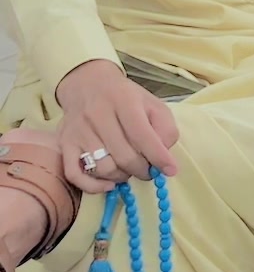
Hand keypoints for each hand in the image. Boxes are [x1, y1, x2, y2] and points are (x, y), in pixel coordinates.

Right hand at [55, 60, 179, 193]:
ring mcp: (78, 131)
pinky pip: (75, 175)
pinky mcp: (64, 144)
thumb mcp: (152, 104)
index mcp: (123, 100)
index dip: (158, 157)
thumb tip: (163, 157)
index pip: (142, 135)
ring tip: (129, 169)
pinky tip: (109, 184)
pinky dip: (93, 186)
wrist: (87, 84)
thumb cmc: (125, 98)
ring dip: (123, 176)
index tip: (170, 170)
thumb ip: (165, 128)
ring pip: (104, 168)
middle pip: (124, 156)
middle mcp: (97, 114)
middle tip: (148, 169)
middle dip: (143, 170)